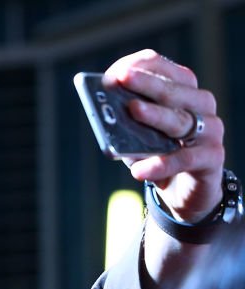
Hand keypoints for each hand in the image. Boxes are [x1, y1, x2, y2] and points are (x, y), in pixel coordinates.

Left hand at [105, 49, 223, 221]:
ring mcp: (210, 129)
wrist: (184, 189)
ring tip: (131, 110)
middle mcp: (200, 105)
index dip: (141, 68)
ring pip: (180, 120)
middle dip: (145, 83)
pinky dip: (161, 164)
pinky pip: (185, 158)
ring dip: (154, 114)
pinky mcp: (212, 158)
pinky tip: (138, 170)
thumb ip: (125, 125)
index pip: (165, 70)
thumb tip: (107, 115)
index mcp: (183, 91)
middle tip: (121, 78)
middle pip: (173, 90)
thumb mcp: (137, 136)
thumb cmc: (158, 154)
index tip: (116, 71)